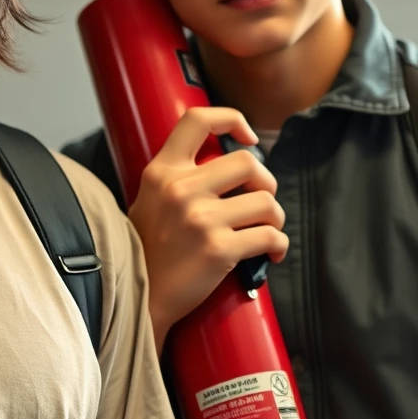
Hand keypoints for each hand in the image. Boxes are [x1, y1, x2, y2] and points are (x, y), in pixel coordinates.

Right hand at [128, 107, 287, 346]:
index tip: (247, 138)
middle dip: (266, 181)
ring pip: (267, 201)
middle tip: (260, 200)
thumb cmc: (147, 250)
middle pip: (248, 162)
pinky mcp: (219, 250)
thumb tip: (225, 163)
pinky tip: (271, 252)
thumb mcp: (150, 198)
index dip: (231, 119)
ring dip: (275, 217)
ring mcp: (200, 219)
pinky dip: (278, 244)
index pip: (197, 120)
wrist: (139, 299)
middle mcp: (180, 188)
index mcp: (162, 170)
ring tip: (266, 229)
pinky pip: (270, 236)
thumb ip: (178, 176)